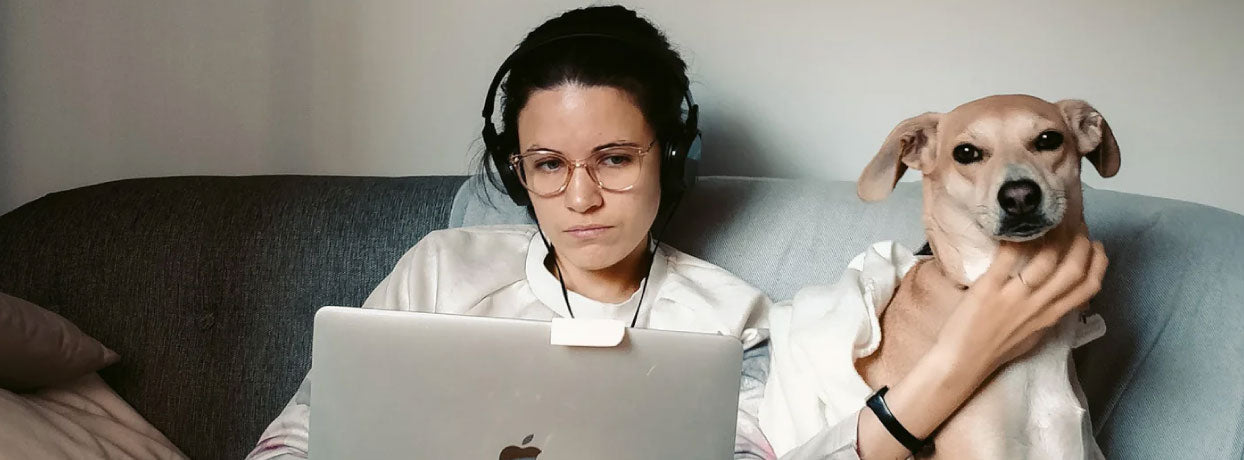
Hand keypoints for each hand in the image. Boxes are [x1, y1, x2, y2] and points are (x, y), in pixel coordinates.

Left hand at [937, 235, 1108, 376]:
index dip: (1098, 262)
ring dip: (1054, 236)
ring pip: (1047, 260)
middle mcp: (1038, 306)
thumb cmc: (996, 349)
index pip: (1088, 288)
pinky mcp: (988, 289)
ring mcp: (1014, 297)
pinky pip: (1007, 259)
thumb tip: (1059, 297)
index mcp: (1051, 317)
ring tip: (1050, 221)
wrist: (962, 362)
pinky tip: (1014, 228)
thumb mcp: (1033, 334)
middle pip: (1074, 269)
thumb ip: (1048, 314)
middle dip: (1081, 242)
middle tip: (1075, 225)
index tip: (1095, 245)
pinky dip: (1016, 240)